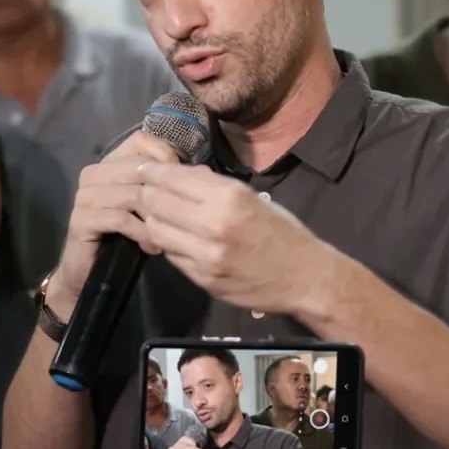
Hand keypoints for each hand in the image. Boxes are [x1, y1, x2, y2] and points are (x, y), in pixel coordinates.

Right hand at [45, 130, 179, 316]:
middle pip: (139, 168)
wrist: (88, 271)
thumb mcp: (150, 206)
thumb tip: (202, 170)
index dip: (165, 157)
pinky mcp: (81, 220)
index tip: (181, 185)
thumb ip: (169, 184)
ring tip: (167, 237)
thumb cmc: (125, 235)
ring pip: (132, 194)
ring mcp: (84, 196)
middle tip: (180, 217)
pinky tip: (151, 247)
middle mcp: (93, 173)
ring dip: (155, 217)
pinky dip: (141, 232)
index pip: (140, 140)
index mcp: (109, 163)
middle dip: (164, 193)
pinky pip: (120, 219)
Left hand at [135, 162, 335, 314]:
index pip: (173, 179)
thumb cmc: (283, 232)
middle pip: (157, 203)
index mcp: (229, 198)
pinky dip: (168, 244)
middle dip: (147, 194)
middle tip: (144, 191)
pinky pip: (171, 256)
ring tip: (158, 216)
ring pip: (156, 231)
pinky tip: (175, 238)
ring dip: (153, 221)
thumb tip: (182, 176)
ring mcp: (205, 255)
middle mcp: (213, 224)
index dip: (153, 172)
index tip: (145, 169)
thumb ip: (214, 188)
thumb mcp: (252, 198)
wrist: (304, 278)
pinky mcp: (202, 279)